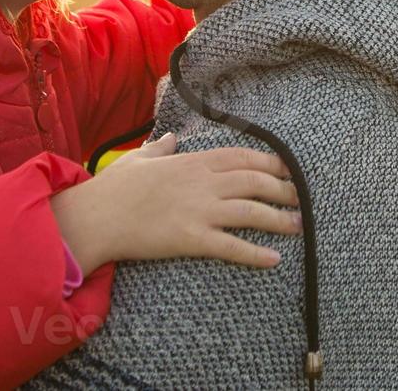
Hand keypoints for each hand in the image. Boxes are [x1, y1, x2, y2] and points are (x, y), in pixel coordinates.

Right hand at [50, 132, 300, 273]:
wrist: (95, 217)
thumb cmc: (113, 188)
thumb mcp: (139, 159)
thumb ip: (160, 148)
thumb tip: (169, 138)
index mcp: (192, 161)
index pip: (241, 157)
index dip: (269, 162)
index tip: (288, 169)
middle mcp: (201, 183)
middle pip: (254, 182)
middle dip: (283, 189)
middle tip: (302, 199)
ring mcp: (198, 210)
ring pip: (250, 212)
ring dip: (279, 219)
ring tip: (298, 227)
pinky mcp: (191, 238)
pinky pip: (231, 246)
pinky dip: (254, 253)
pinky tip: (273, 260)